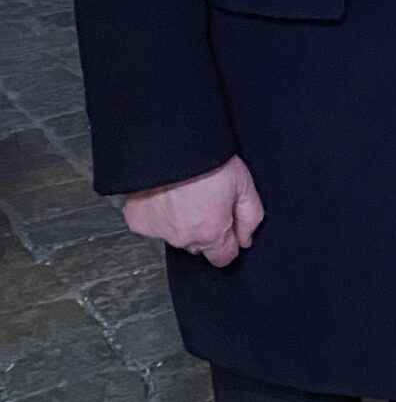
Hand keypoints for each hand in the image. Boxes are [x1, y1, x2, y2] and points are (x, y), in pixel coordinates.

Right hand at [123, 157, 262, 268]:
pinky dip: (158, 213)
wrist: (170, 144)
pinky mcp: (138, 220)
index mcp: (211, 232)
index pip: (222, 257)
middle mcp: (183, 237)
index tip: (226, 226)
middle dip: (204, 229)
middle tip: (205, 200)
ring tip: (184, 193)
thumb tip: (246, 239)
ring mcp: (158, 230)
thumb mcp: (245, 184)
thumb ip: (250, 217)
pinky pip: (151, 224)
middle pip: (198, 246)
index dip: (228, 242)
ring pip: (174, 234)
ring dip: (180, 221)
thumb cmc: (209, 160)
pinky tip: (164, 194)